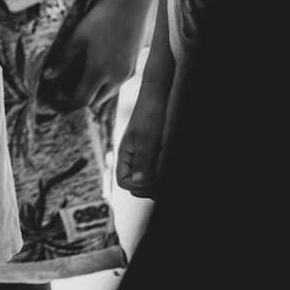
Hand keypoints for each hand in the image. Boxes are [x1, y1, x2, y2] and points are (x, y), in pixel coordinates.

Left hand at [39, 0, 148, 112]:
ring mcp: (127, 73)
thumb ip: (63, 59)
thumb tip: (49, 77)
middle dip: (79, 100)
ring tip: (76, 83)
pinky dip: (104, 85)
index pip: (82, 100)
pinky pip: (116, 84)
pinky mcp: (134, 66)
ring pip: (107, 94)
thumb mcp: (77, 36)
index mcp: (100, 71)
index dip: (68, 106)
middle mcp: (116, 77)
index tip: (56, 106)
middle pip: (95, 101)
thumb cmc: (101, 17)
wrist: (131, 3)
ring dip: (93, 93)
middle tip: (62, 94)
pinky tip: (94, 72)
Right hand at [116, 82, 169, 199]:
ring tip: (165, 180)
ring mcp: (138, 158)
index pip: (123, 182)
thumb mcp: (147, 141)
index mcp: (123, 156)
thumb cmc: (149, 118)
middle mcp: (129, 159)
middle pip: (132, 184)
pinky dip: (157, 178)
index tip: (152, 180)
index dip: (137, 185)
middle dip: (147, 188)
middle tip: (162, 183)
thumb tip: (138, 183)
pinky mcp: (148, 156)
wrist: (155, 101)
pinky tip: (166, 175)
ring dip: (153, 185)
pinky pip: (149, 173)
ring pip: (142, 181)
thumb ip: (142, 162)